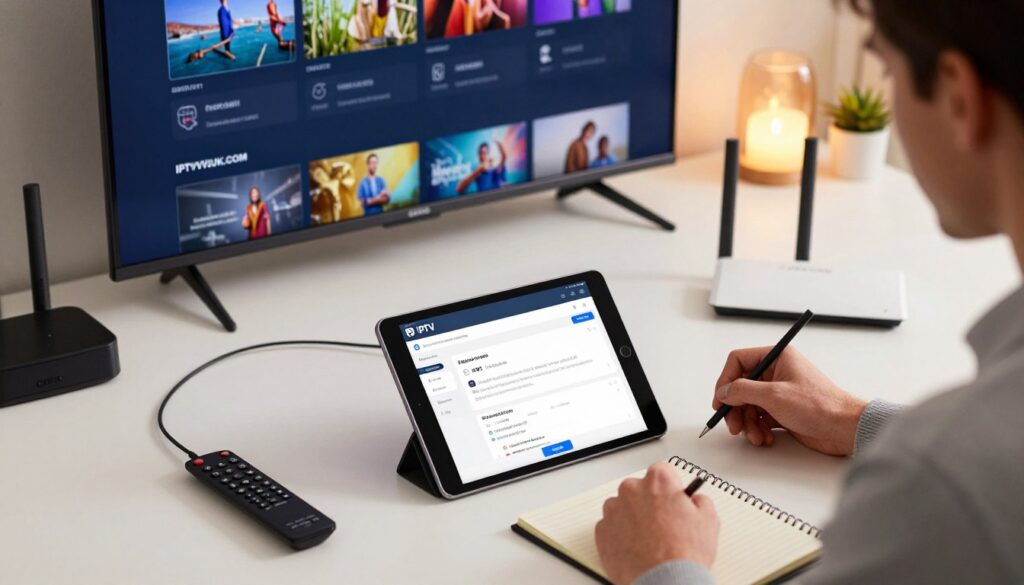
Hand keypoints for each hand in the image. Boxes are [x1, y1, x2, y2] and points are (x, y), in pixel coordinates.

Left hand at [595, 463, 718, 584]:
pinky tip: (636, 547)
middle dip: (649, 502)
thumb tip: (695, 500)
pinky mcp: (602, 531)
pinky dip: (620, 534)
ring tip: (649, 539)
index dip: (669, 487)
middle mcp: (632, 490)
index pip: (662, 471)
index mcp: (658, 481)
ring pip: (622, 507)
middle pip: (639, 488)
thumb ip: (700, 501)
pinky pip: (611, 527)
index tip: (672, 498)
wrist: (664, 581)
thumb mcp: (709, 521)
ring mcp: (614, 510)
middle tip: (663, 523)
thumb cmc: (683, 554)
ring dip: (632, 517)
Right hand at [713, 347, 866, 455]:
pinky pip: (760, 418)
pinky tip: (765, 437)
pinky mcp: (783, 411)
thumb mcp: (774, 395)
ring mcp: (780, 392)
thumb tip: (725, 391)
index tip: (720, 399)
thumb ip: (743, 390)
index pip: (739, 361)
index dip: (726, 380)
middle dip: (736, 408)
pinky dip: (758, 429)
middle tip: (733, 425)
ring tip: (754, 435)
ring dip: (747, 423)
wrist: (844, 429)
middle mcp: (777, 372)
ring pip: (749, 405)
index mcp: (777, 357)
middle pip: (741, 387)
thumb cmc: (820, 406)